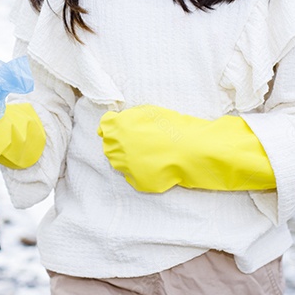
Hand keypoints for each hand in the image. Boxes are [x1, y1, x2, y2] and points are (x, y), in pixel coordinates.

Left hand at [98, 104, 274, 192]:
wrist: (191, 149)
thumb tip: (114, 122)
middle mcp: (116, 147)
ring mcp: (125, 166)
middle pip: (109, 145)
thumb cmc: (172, 126)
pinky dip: (139, 171)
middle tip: (141, 141)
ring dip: (128, 157)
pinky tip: (154, 164)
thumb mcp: (147, 112)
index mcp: (117, 127)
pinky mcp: (136, 181)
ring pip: (118, 162)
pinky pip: (131, 176)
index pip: (104, 126)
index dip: (114, 127)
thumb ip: (126, 117)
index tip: (123, 128)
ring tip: (149, 153)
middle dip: (120, 142)